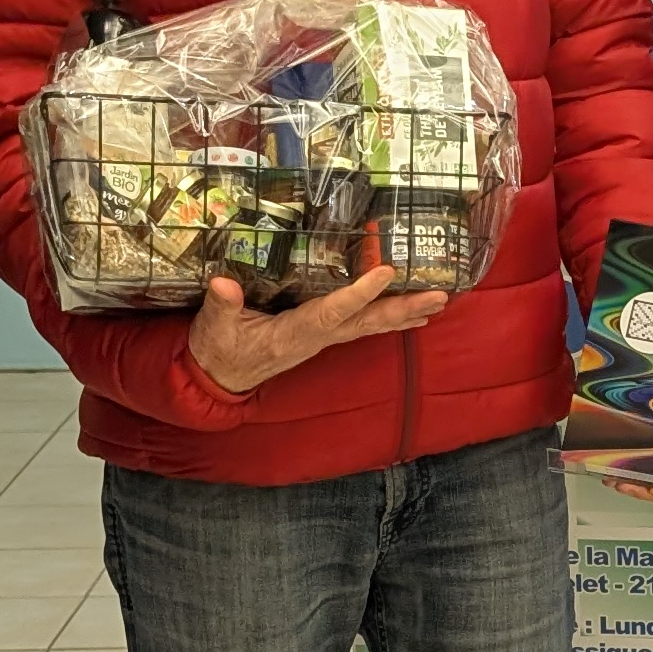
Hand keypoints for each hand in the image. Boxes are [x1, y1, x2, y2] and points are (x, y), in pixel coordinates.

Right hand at [186, 266, 446, 396]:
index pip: (331, 312)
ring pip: (370, 325)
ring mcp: (322, 338)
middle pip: (366, 323)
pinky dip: (390, 318)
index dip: (358, 294)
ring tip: (438, 301)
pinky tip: (414, 314)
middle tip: (439, 297)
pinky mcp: (323, 335)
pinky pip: (363, 325)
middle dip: (402, 309)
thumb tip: (222, 284)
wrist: (220, 378)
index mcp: (292, 334)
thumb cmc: (217, 348)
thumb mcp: (213, 326)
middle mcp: (315, 338)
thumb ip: (221, 305)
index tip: (385, 274)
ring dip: (405, 313)